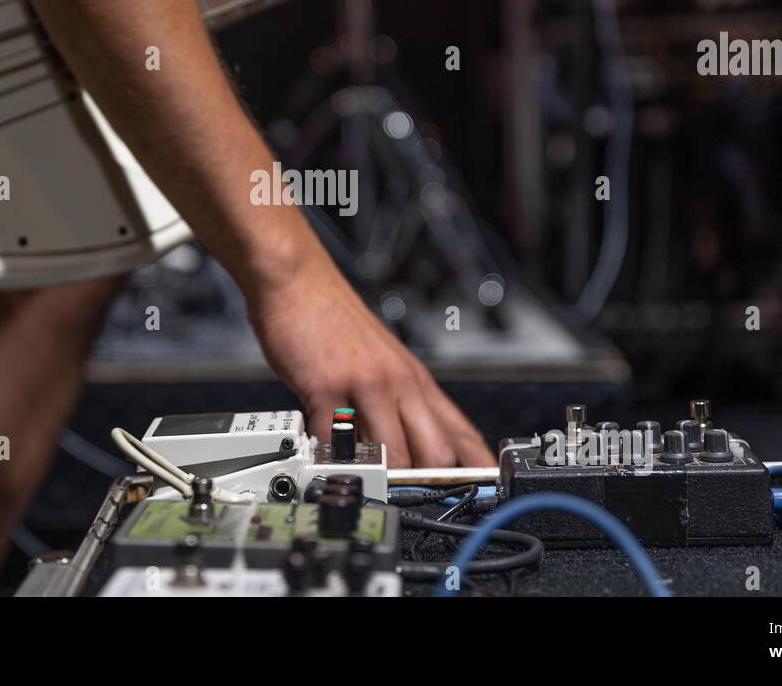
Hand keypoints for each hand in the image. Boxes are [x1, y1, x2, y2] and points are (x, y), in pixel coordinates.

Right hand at [246, 249, 493, 468]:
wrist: (298, 281)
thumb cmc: (334, 323)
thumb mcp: (381, 362)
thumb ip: (393, 403)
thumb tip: (400, 449)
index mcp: (416, 381)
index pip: (461, 432)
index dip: (477, 466)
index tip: (483, 492)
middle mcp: (399, 383)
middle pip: (435, 452)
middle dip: (425, 484)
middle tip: (410, 499)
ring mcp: (366, 384)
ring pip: (393, 453)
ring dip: (379, 477)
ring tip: (365, 484)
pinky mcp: (328, 386)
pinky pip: (334, 440)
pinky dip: (329, 459)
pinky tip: (322, 458)